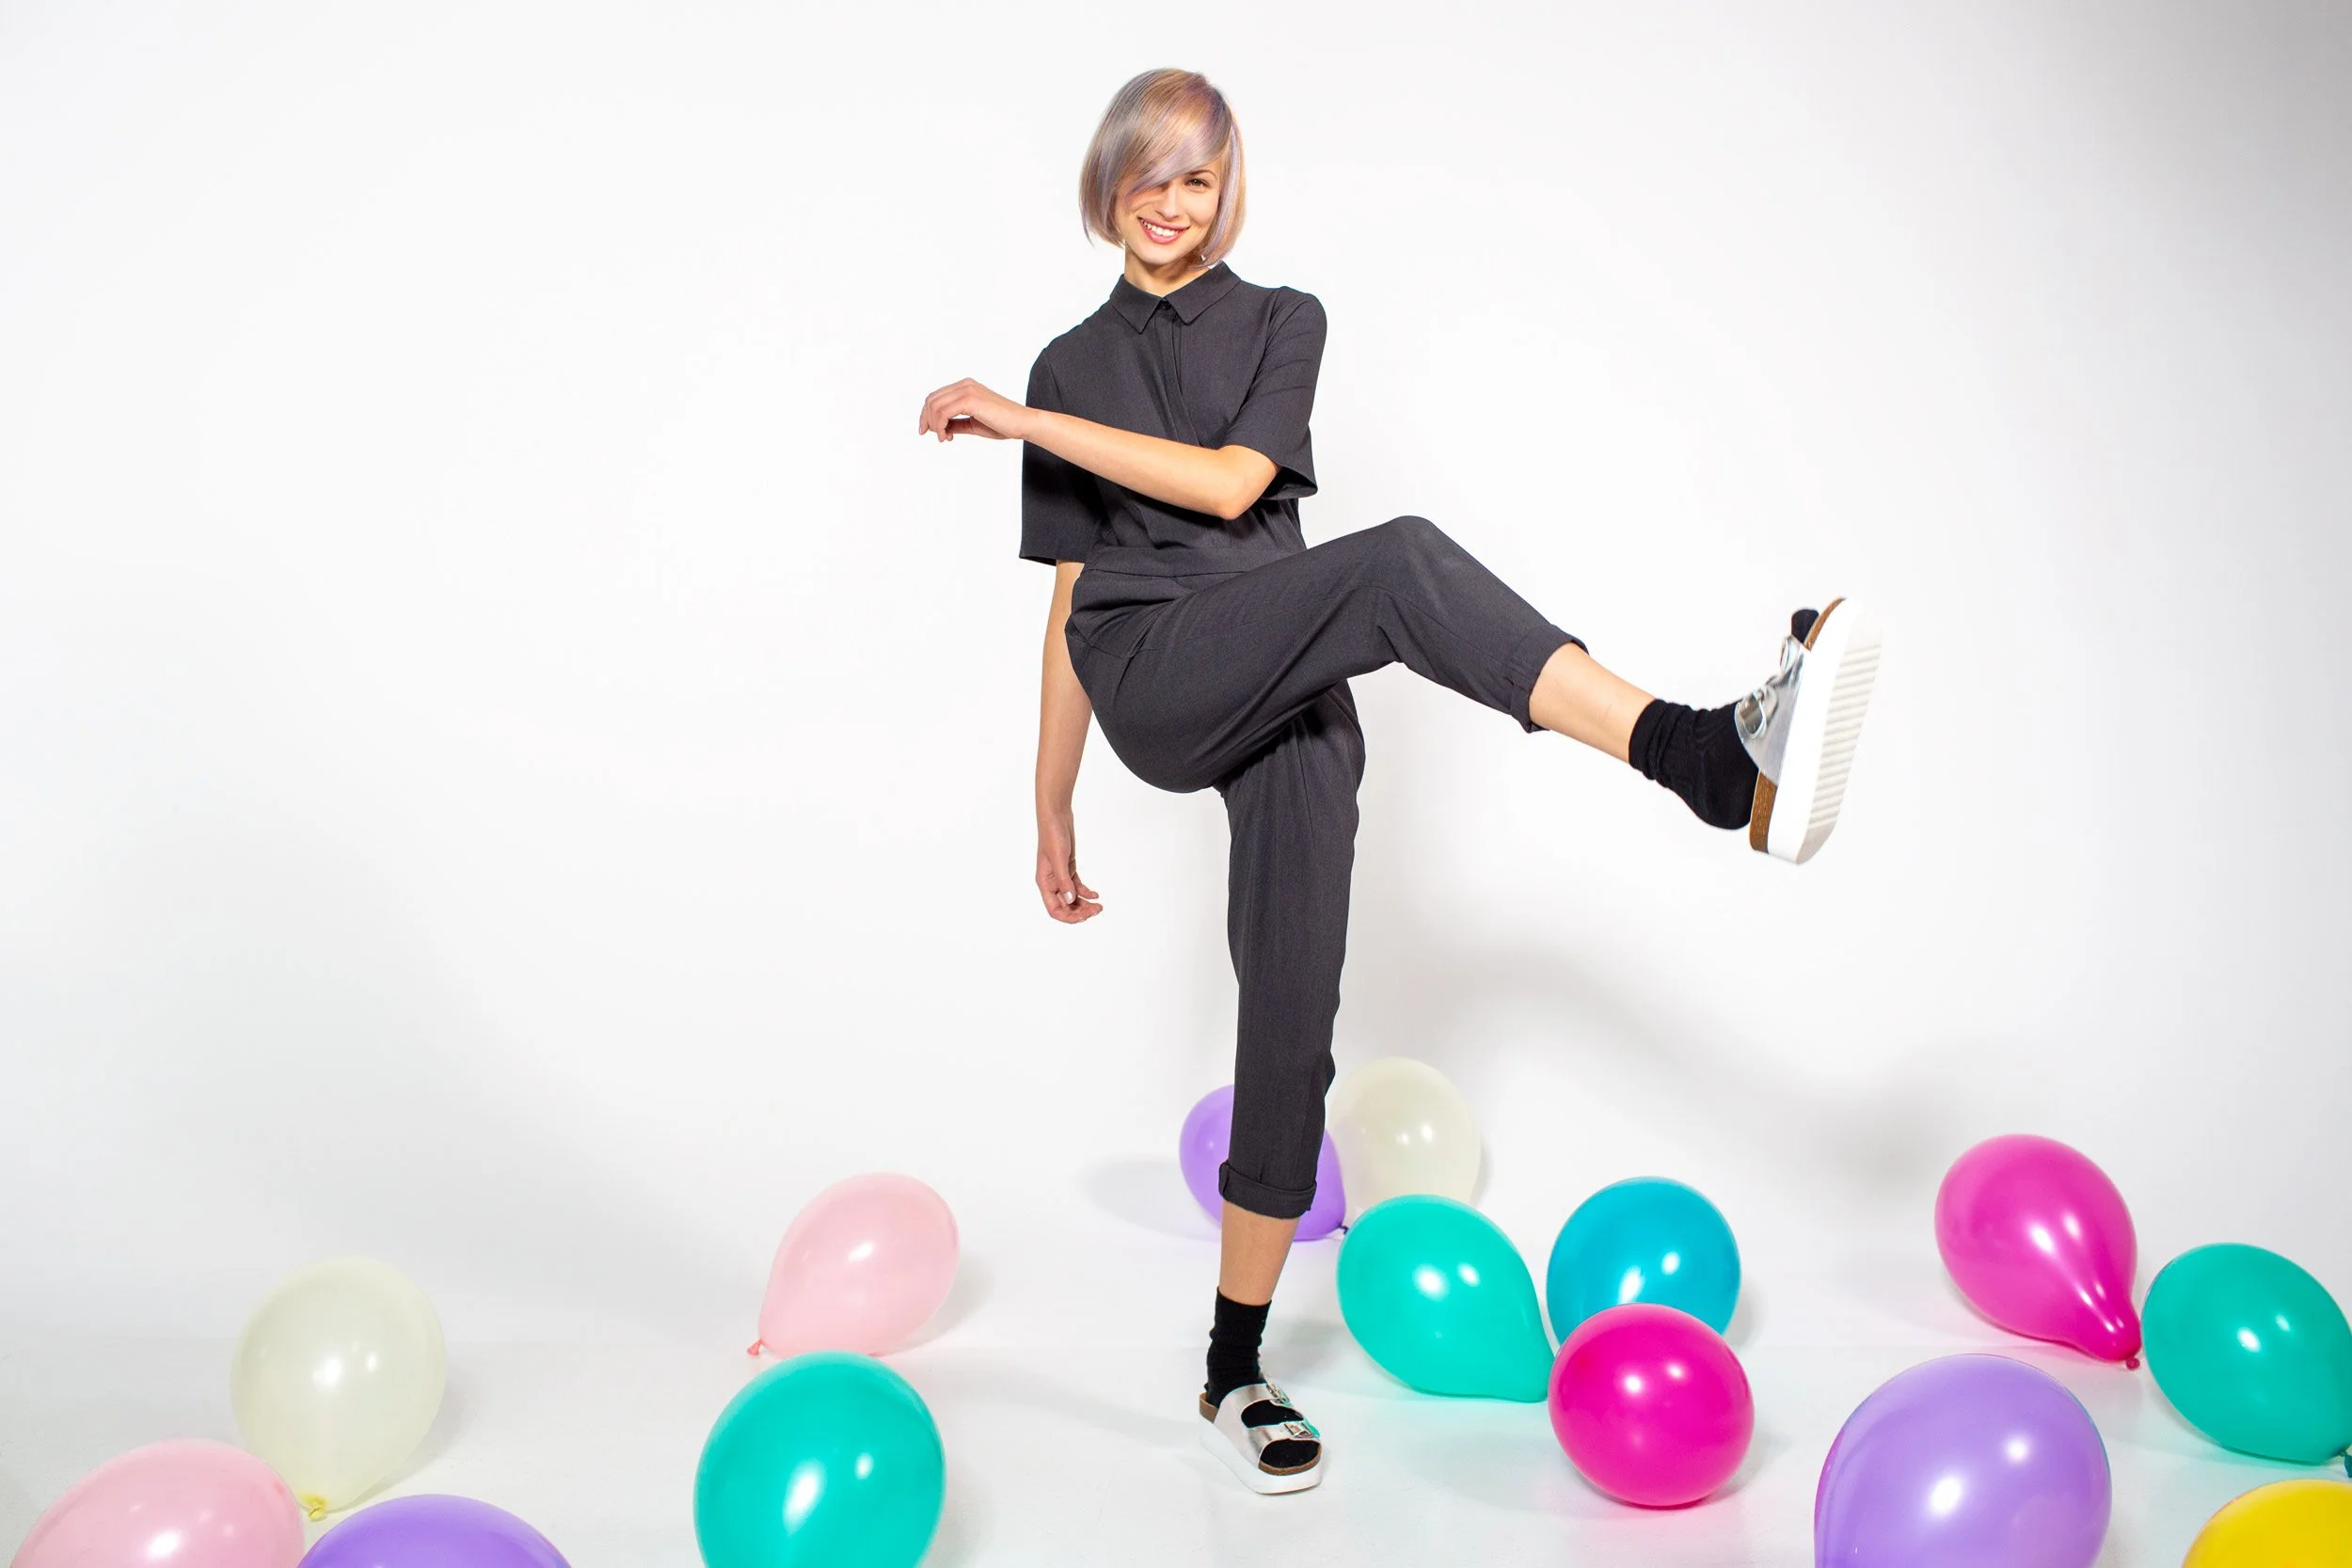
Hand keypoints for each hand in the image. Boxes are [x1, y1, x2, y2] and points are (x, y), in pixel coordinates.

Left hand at [917, 378, 1031, 441]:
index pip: (936, 396)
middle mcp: (964, 385)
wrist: (1022, 423)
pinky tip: (947, 436)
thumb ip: (956, 423)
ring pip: (935, 406)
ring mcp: (967, 390)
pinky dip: (940, 426)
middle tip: (936, 437)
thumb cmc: (1003, 424)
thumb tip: (939, 428)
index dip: (927, 414)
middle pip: (931, 399)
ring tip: (944, 438)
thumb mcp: (973, 424)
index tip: (930, 431)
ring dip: (934, 425)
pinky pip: (943, 412)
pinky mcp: (970, 399)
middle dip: (927, 419)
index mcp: (966, 387)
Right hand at [1035, 817, 1100, 923]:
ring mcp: (1060, 876)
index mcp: (1045, 882)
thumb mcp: (1059, 859)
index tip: (1084, 917)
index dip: (1068, 917)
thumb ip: (1064, 880)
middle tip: (1096, 911)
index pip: (1054, 909)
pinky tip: (1095, 895)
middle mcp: (1051, 882)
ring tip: (1099, 906)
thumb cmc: (1052, 835)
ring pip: (1072, 897)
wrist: (1056, 817)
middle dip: (1080, 912)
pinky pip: (1077, 886)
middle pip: (1065, 906)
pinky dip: (1086, 893)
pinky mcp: (1069, 868)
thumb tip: (1069, 900)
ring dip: (1084, 904)